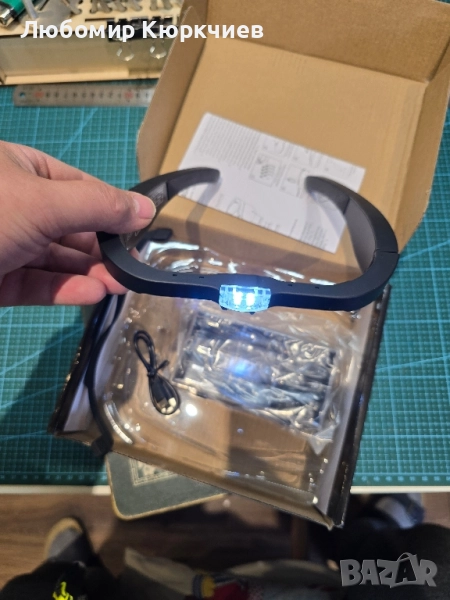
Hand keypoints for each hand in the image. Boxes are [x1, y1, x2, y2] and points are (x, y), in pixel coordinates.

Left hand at [0, 141, 155, 305]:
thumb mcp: (43, 202)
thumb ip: (97, 206)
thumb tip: (145, 209)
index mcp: (17, 169)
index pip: (78, 185)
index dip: (111, 206)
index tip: (141, 229)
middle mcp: (12, 205)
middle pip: (70, 225)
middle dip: (102, 246)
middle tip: (134, 267)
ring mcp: (2, 245)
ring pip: (55, 258)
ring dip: (89, 271)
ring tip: (122, 285)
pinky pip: (36, 283)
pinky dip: (64, 290)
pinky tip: (92, 294)